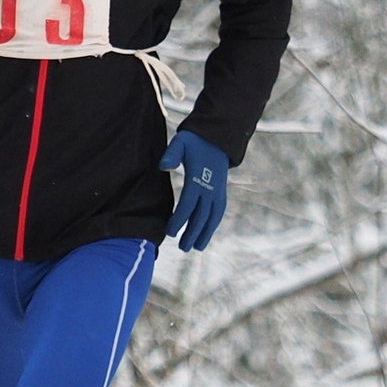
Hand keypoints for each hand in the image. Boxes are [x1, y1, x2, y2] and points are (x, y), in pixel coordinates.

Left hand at [159, 129, 229, 251]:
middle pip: (201, 215)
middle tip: (182, 248)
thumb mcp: (181, 142)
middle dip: (192, 233)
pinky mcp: (222, 192)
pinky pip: (218, 212)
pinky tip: (206, 235)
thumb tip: (164, 167)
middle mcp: (211, 188)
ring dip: (205, 233)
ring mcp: (218, 191)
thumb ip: (172, 154)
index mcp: (199, 178)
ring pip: (213, 217)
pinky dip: (213, 225)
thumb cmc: (194, 141)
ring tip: (196, 248)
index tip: (170, 233)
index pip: (188, 204)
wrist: (218, 138)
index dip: (179, 220)